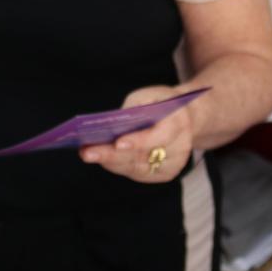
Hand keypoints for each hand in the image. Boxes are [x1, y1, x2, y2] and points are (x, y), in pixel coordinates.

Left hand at [78, 85, 199, 183]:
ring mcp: (174, 164)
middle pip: (143, 156)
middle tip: (87, 152)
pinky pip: (138, 174)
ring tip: (88, 154)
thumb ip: (133, 109)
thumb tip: (108, 126)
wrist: (184, 116)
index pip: (158, 136)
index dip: (138, 141)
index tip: (117, 143)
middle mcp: (180, 147)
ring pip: (137, 168)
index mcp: (178, 122)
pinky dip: (119, 166)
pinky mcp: (166, 174)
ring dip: (111, 162)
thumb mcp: (148, 96)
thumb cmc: (159, 103)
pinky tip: (102, 159)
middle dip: (113, 155)